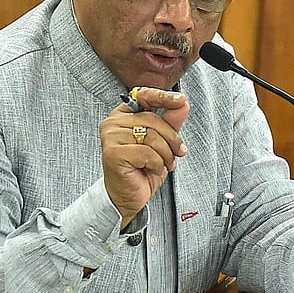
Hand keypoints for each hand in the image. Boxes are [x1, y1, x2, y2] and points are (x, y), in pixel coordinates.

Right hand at [100, 87, 189, 226]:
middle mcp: (113, 122)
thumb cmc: (143, 168)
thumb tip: (183, 103)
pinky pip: (147, 153)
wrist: (129, 196)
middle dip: (171, 138)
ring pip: (151, 136)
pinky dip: (156, 163)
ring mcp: (111, 137)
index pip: (144, 96)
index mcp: (123, 114)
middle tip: (178, 153)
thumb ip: (171, 121)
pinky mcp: (113, 153)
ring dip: (165, 154)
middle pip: (152, 119)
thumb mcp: (162, 142)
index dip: (163, 97)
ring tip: (165, 164)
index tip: (182, 100)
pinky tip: (151, 169)